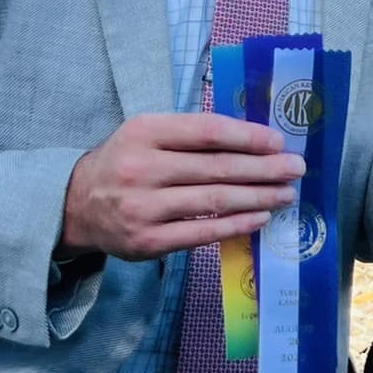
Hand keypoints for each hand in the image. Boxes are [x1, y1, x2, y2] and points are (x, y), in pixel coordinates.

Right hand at [59, 114, 304, 260]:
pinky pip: (203, 233)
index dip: (248, 136)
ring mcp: (144, 208)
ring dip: (258, 197)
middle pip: (217, 167)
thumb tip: (253, 139)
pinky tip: (260, 218)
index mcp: (144, 132)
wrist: (77, 205)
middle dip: (264, 168)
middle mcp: (142, 168)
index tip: (278, 141)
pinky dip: (236, 225)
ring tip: (285, 194)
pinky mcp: (148, 241)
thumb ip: (190, 134)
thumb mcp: (145, 134)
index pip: (207, 131)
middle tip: (296, 169)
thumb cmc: (124, 163)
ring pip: (215, 201)